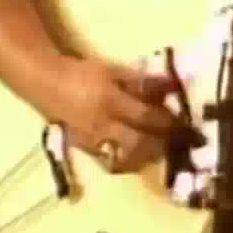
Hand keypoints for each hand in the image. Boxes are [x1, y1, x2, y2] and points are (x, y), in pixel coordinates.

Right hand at [40, 57, 192, 173]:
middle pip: (139, 143)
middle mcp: (102, 127)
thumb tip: (169, 86)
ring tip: (161, 151)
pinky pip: (110, 162)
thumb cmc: (82, 73)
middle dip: (162, 145)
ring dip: (146, 157)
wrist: (46, 84)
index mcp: (111, 103)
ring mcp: (93, 142)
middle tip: (179, 143)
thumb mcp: (113, 71)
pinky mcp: (85, 149)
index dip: (168, 122)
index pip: (147, 117)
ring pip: (125, 158)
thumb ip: (140, 81)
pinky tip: (137, 157)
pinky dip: (126, 161)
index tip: (186, 124)